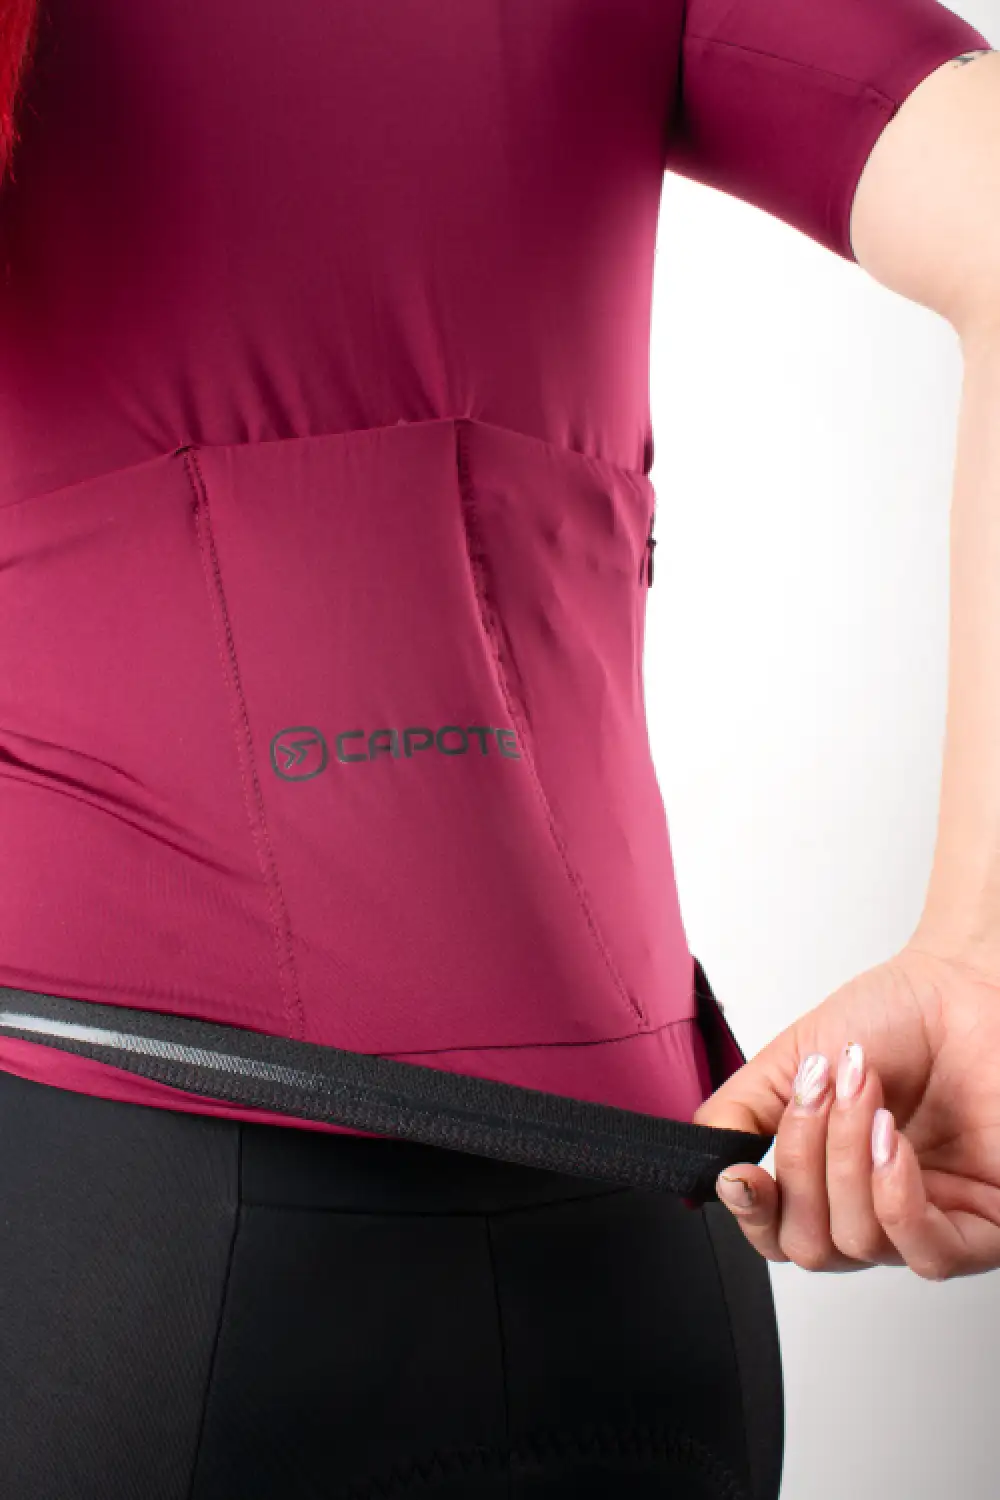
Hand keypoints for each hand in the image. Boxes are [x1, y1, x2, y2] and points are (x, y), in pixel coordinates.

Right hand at [692, 944, 999, 1277]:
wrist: (964, 985)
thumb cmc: (895, 1018)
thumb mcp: (789, 1061)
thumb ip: (736, 1116)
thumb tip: (707, 1172)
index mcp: (828, 1179)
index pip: (776, 1233)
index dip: (751, 1213)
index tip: (741, 1171)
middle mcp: (875, 1206)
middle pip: (808, 1246)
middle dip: (801, 1166)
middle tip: (818, 1094)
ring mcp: (930, 1221)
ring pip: (858, 1244)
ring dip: (846, 1163)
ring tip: (864, 1094)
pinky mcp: (985, 1228)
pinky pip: (924, 1253)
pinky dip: (893, 1195)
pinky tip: (891, 1140)